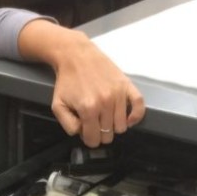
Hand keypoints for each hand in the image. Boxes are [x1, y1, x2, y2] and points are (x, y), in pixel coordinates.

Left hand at [19, 21, 144, 147]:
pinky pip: (139, 105)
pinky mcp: (126, 85)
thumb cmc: (67, 80)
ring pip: (122, 126)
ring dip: (114, 126)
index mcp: (88, 109)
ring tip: (105, 118)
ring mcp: (118, 94)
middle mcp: (105, 102)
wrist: (76, 55)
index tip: (86, 133)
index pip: (94, 139)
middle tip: (94, 124)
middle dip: (100, 133)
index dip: (89, 139)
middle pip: (108, 135)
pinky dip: (135, 116)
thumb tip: (83, 133)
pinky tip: (127, 119)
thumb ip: (68, 125)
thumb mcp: (58, 105)